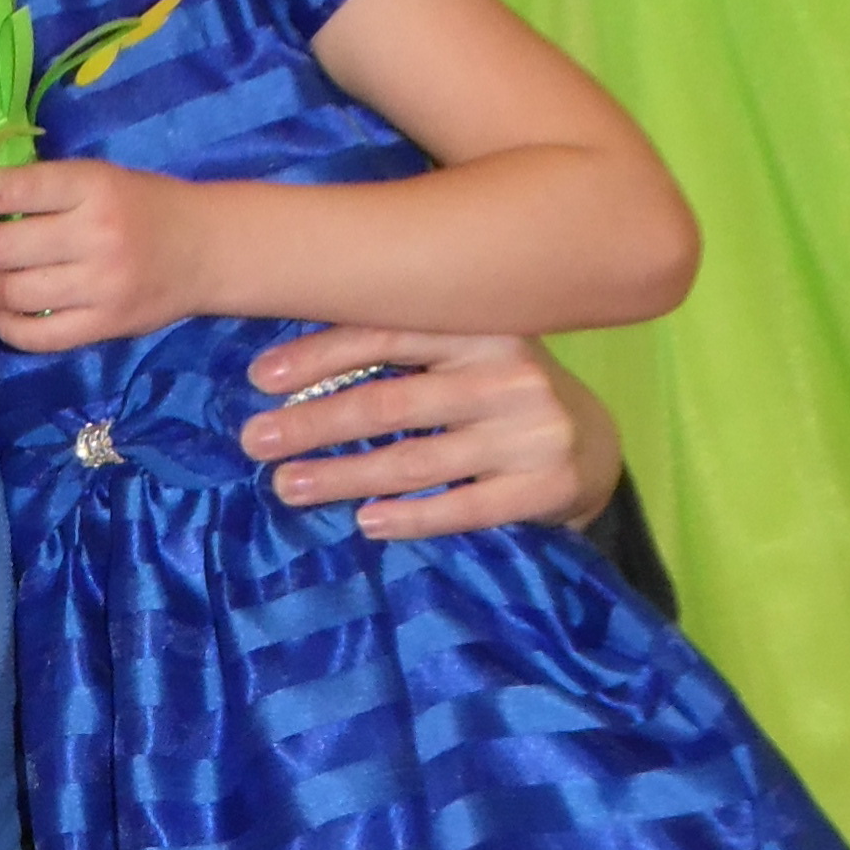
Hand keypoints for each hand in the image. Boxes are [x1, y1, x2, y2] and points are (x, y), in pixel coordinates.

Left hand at [0, 158, 222, 349]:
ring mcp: (99, 287)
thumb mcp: (98, 177)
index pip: (7, 191)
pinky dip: (4, 325)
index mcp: (91, 187)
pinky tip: (2, 311)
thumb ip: (42, 188)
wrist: (206, 250)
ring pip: (10, 294)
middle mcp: (94, 236)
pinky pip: (34, 336)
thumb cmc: (144, 205)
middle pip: (0, 248)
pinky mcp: (103, 327)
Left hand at [239, 328, 622, 538]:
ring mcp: (532, 432)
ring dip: (343, 475)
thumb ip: (404, 348)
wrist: (594, 447)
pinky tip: (365, 523)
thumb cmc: (500, 395)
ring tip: (287, 485)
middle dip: (315, 423)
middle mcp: (509, 374)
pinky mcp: (545, 486)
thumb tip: (290, 367)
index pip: (389, 335)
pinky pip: (462, 508)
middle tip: (255, 441)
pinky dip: (410, 517)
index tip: (260, 379)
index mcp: (482, 327)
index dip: (320, 355)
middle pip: (391, 402)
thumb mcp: (464, 355)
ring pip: (416, 459)